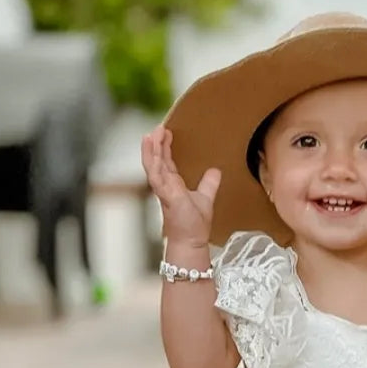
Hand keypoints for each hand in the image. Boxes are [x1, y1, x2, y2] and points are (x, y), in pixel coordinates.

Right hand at [140, 126, 219, 247]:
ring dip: (150, 149)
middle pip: (156, 160)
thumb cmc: (194, 224)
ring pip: (152, 165)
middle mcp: (165, 186)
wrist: (192, 240)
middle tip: (159, 127)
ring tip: (151, 133)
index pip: (165, 161)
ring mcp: (163, 190)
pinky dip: (153, 162)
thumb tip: (216, 171)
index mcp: (172, 185)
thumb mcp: (205, 197)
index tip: (166, 132)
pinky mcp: (165, 195)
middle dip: (156, 143)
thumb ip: (209, 184)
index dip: (164, 147)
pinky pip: (155, 175)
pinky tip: (152, 150)